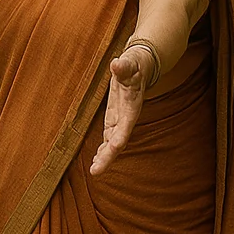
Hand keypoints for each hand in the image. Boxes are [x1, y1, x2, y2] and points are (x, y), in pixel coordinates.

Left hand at [90, 43, 156, 175]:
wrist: (139, 69)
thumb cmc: (134, 65)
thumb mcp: (129, 62)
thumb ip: (123, 66)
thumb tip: (116, 64)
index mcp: (132, 106)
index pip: (126, 126)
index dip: (120, 137)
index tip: (113, 148)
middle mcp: (127, 118)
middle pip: (118, 141)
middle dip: (108, 156)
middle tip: (96, 171)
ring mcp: (120, 120)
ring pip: (112, 143)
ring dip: (104, 157)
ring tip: (94, 170)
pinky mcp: (114, 120)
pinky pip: (108, 139)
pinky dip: (103, 150)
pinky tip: (96, 160)